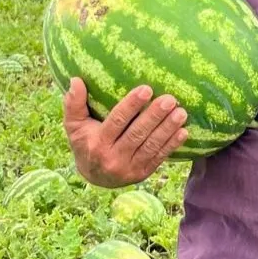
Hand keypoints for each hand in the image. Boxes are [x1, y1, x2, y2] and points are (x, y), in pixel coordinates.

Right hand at [62, 77, 188, 187]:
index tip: (147, 89)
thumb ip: (74, 103)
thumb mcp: (74, 125)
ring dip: (167, 129)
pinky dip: (172, 145)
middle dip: (155, 116)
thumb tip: (76, 80)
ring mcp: (129, 168)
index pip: (116, 122)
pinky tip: (183, 132)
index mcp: (97, 143)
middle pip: (137, 134)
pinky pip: (159, 158)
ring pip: (151, 146)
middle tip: (170, 99)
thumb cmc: (85, 142)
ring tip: (181, 112)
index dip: (131, 106)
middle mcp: (113, 158)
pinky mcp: (142, 173)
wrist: (94, 178)